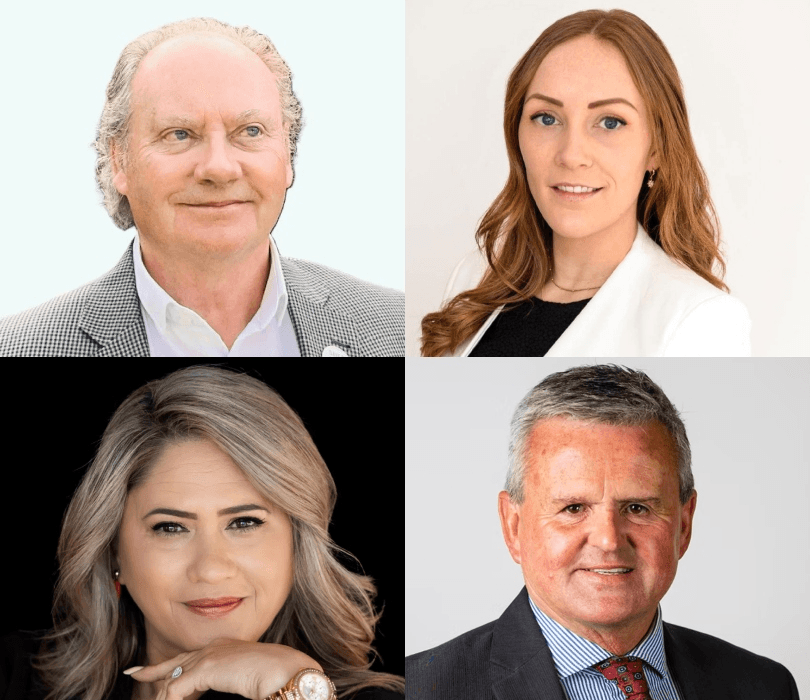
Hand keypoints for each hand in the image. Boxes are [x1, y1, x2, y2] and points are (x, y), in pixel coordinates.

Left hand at [125, 638, 323, 699]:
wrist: (287, 670)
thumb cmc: (276, 676)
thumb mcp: (247, 678)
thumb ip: (232, 680)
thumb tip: (231, 683)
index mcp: (224, 648)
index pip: (190, 656)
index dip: (170, 664)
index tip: (153, 668)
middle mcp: (213, 648)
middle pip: (174, 662)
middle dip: (152, 670)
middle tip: (134, 673)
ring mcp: (208, 656)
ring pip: (172, 680)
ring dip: (163, 697)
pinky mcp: (206, 668)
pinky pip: (174, 691)